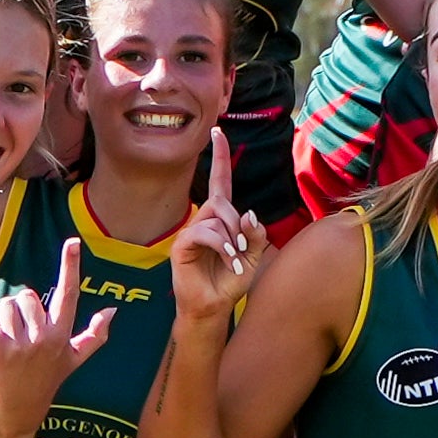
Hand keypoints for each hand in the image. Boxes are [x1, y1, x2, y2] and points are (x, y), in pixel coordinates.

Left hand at [0, 237, 115, 431]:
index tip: (72, 242)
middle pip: (28, 297)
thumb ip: (95, 335)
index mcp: (62, 335)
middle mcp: (44, 338)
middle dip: (22, 308)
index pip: (69, 294)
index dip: (70, 267)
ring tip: (7, 340)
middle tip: (21, 334)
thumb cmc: (48, 381)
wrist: (20, 411)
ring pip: (7, 306)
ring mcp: (20, 345)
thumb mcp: (75, 360)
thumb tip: (113, 311)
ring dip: (3, 318)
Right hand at [167, 128, 272, 320]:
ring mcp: (190, 231)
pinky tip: (227, 259)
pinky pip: (204, 232)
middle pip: (222, 201)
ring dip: (231, 238)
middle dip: (238, 223)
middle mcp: (203, 220)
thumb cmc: (230, 280)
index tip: (218, 131)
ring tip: (234, 258)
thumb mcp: (253, 255)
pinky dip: (221, 245)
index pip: (219, 181)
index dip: (219, 157)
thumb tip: (249, 214)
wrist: (214, 306)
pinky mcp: (181, 245)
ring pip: (215, 216)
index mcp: (220, 218)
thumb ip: (256, 233)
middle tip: (242, 248)